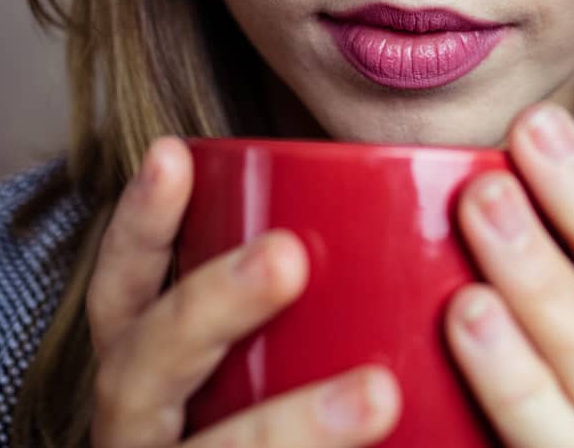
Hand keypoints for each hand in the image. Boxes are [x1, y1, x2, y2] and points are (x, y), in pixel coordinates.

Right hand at [87, 136, 401, 446]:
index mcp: (149, 382)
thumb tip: (447, 198)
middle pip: (146, 368)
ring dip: (289, 429)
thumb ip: (318, 303)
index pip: (126, 294)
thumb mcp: (271, 369)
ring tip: (376, 394)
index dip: (139, 226)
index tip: (176, 154)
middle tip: (289, 257)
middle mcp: (141, 438)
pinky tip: (392, 442)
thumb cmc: (284, 437)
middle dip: (209, 306)